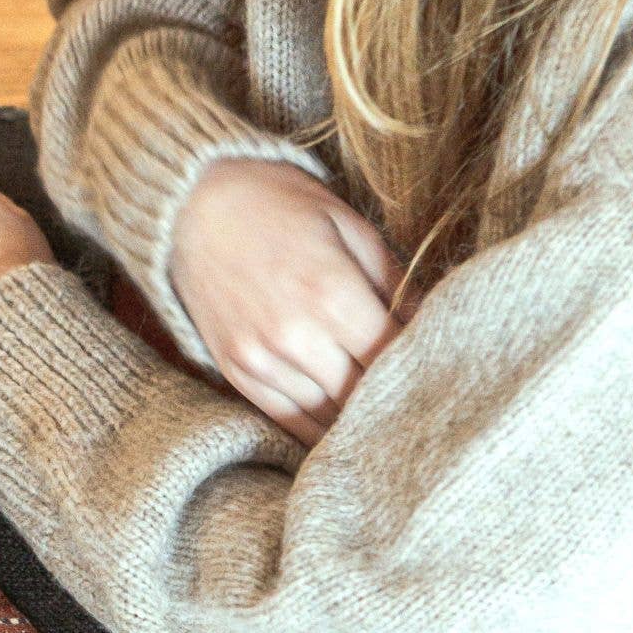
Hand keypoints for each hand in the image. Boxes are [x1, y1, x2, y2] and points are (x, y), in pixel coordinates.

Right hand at [170, 158, 421, 448]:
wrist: (192, 203)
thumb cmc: (278, 204)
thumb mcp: (348, 224)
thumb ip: (393, 280)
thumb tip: (432, 326)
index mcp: (331, 293)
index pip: (393, 357)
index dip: (422, 367)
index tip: (440, 369)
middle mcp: (294, 334)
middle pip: (363, 394)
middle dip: (393, 396)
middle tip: (420, 398)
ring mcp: (259, 357)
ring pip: (327, 415)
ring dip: (357, 417)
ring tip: (385, 416)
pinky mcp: (235, 369)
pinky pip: (286, 418)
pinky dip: (318, 428)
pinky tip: (342, 428)